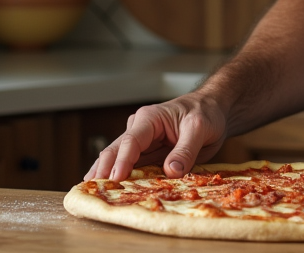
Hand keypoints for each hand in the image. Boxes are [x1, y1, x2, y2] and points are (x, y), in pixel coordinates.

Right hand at [84, 91, 228, 181]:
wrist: (212, 111)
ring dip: (106, 174)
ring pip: (118, 159)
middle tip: (92, 189)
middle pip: (116, 150)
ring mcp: (141, 143)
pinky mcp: (147, 155)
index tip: (115, 178)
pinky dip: (120, 177)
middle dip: (103, 169)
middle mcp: (140, 129)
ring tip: (90, 192)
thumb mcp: (199, 128)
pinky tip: (107, 189)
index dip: (122, 160)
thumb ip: (185, 150)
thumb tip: (170, 171)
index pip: (132, 141)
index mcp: (150, 118)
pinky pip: (131, 167)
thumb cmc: (205, 113)